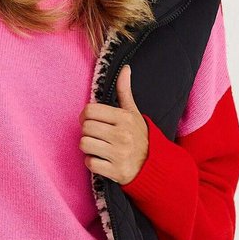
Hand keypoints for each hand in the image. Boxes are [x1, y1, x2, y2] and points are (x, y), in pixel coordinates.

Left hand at [78, 65, 148, 184]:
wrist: (154, 166)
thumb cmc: (139, 137)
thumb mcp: (133, 113)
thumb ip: (125, 91)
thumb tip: (125, 68)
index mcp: (124, 118)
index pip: (89, 110)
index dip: (86, 115)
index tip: (91, 120)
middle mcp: (122, 135)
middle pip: (85, 128)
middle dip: (87, 132)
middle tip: (96, 135)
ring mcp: (119, 154)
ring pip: (84, 144)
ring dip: (88, 147)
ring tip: (98, 146)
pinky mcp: (115, 171)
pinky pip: (90, 163)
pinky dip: (92, 162)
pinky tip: (102, 160)